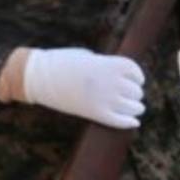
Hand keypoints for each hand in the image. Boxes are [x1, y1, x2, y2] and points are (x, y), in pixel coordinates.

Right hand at [22, 47, 144, 128]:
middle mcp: (108, 82)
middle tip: (134, 95)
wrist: (41, 77)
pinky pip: (120, 121)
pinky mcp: (95, 113)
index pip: (134, 71)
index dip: (138, 76)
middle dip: (136, 93)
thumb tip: (122, 77)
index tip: (137, 80)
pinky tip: (134, 122)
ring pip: (132, 107)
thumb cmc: (63, 63)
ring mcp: (103, 99)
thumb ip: (106, 65)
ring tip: (136, 108)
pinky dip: (130, 122)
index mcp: (107, 64)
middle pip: (135, 91)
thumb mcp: (87, 57)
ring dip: (136, 107)